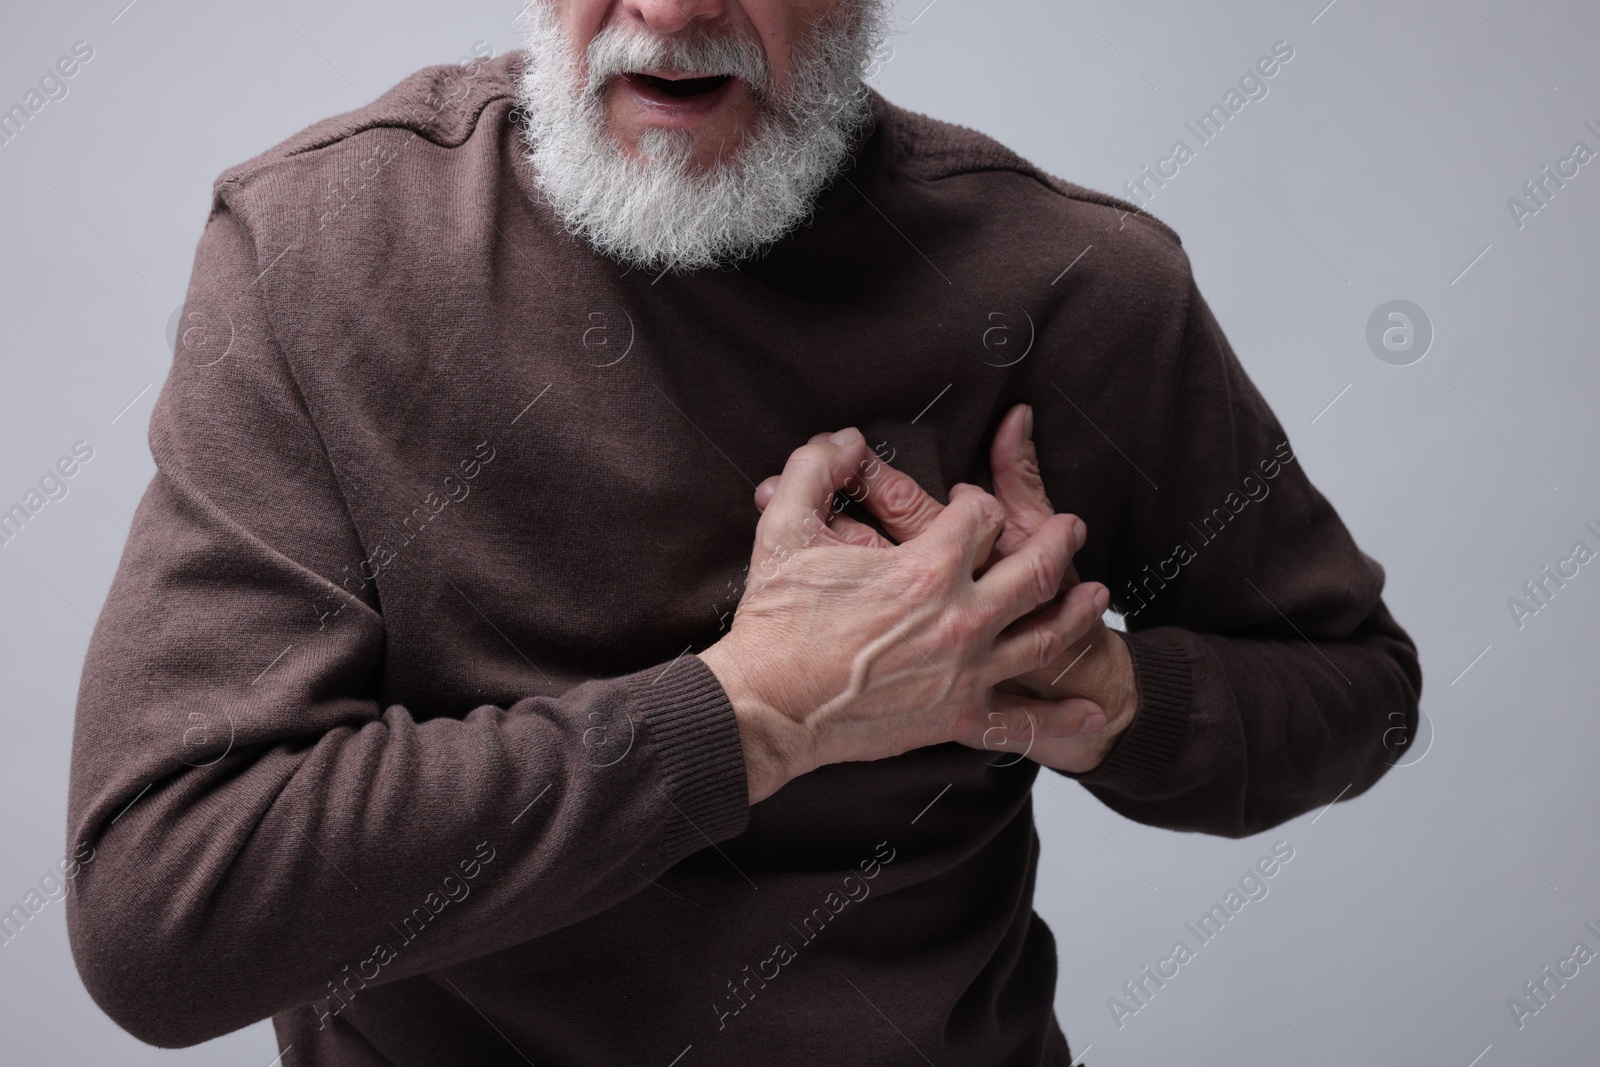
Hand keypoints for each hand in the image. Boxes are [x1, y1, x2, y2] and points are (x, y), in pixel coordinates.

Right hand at [698, 428, 1104, 802]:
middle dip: (1058, 541)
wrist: (768, 710)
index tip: (971, 502)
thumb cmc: (775, 623)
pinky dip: (1061, 719)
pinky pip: (1022, 721)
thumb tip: (842, 440)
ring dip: (1077, 613)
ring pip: (1045, 637)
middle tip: (1072, 528)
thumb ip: (816, 471)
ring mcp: (965, 673)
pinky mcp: (956, 720)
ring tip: (1096, 596)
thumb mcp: (786, 531)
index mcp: (927, 568)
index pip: (979, 516)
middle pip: (1034, 570)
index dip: (978, 502)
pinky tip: (1093, 716)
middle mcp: (961, 619)